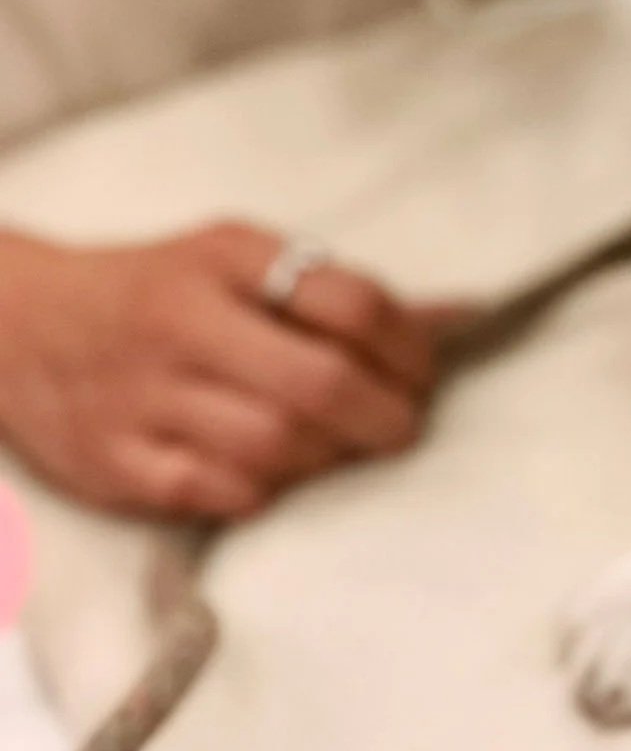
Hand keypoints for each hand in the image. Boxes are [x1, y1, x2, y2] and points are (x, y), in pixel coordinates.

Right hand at [0, 225, 448, 521]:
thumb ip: (336, 289)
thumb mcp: (239, 257)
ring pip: (272, 446)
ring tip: (346, 450)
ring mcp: (143, 398)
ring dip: (330, 457)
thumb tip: (465, 314)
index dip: (408, 345)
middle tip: (406, 428)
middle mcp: (184, 324)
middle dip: (384, 416)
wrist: (16, 322)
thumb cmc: (162, 287)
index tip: (425, 371)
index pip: (350, 302)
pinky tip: (279, 476)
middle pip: (318, 384)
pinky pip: (213, 492)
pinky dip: (263, 491)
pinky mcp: (109, 463)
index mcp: (227, 259)